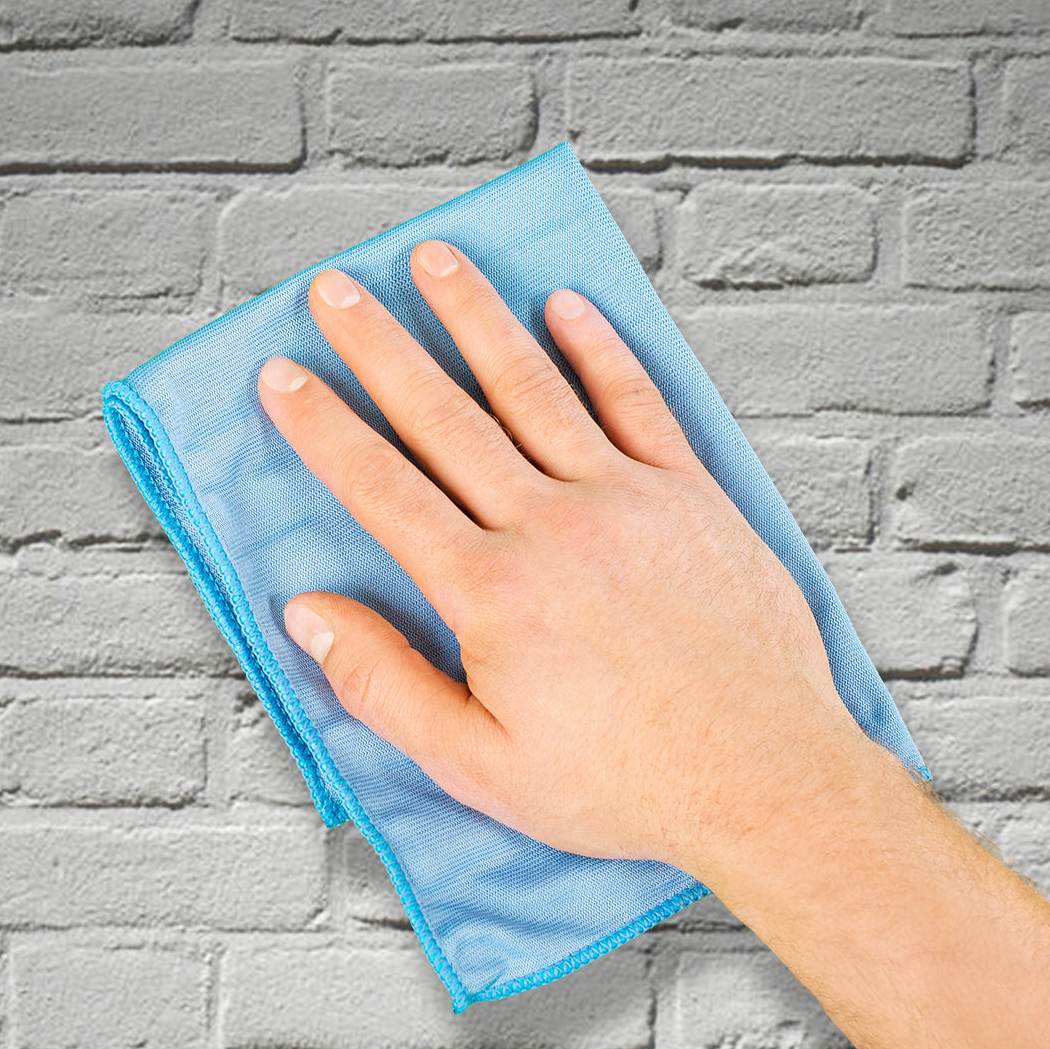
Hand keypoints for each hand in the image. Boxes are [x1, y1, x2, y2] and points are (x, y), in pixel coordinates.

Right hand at [257, 239, 883, 876]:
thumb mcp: (478, 765)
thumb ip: (383, 685)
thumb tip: (312, 617)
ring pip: (533, 387)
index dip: (323, 427)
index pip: (382, 488)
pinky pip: (636, 401)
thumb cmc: (625, 782)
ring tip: (434, 266)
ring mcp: (627, 500)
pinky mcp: (690, 496)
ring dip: (476, 318)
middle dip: (380, 347)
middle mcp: (553, 526)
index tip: (283, 379)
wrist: (766, 779)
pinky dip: (597, 349)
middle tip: (336, 294)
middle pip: (444, 416)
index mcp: (491, 591)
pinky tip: (566, 308)